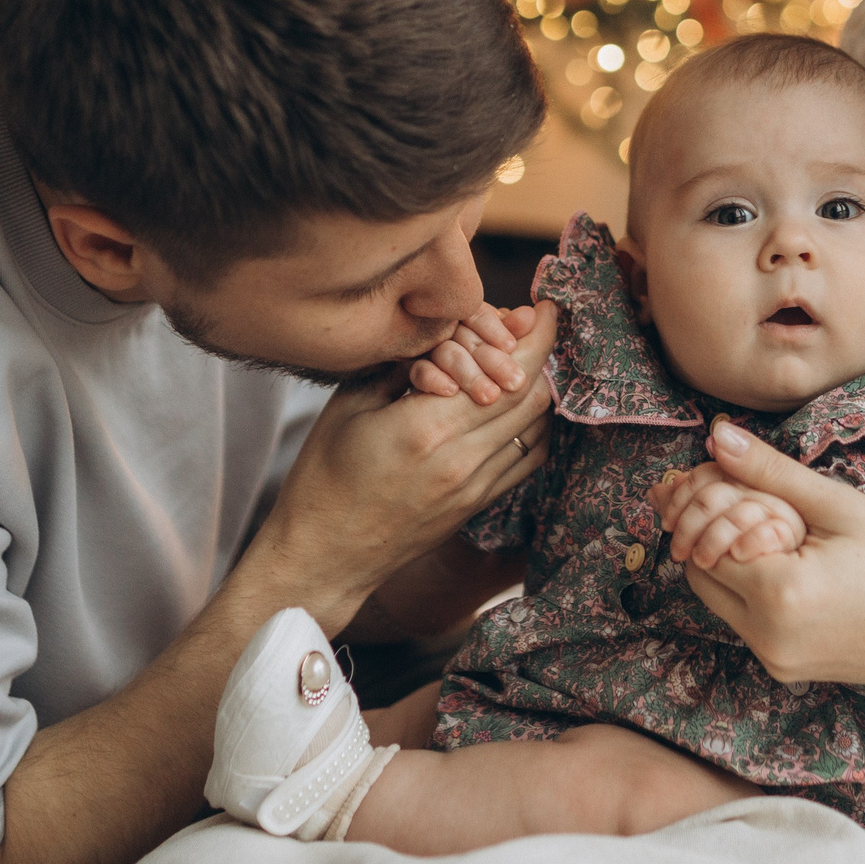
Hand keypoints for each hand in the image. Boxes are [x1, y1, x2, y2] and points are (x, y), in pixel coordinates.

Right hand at [248, 301, 556, 631]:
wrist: (324, 555)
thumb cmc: (324, 476)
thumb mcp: (352, 405)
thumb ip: (405, 366)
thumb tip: (452, 334)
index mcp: (426, 428)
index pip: (509, 371)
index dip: (536, 334)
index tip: (540, 308)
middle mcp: (462, 459)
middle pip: (533, 394)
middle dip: (540, 352)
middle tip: (531, 327)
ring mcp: (476, 487)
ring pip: (537, 426)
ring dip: (538, 388)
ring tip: (524, 361)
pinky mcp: (478, 505)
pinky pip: (528, 459)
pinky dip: (532, 426)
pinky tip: (517, 406)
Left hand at [658, 419, 864, 687]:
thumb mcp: (840, 506)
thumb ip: (771, 474)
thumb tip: (717, 438)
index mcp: (780, 596)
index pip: (703, 538)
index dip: (710, 501)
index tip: (729, 474)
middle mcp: (767, 638)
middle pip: (700, 572)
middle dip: (713, 528)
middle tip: (748, 495)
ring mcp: (776, 659)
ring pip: (719, 598)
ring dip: (730, 558)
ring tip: (776, 526)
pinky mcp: (787, 668)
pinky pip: (746, 620)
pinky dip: (752, 586)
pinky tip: (789, 559)